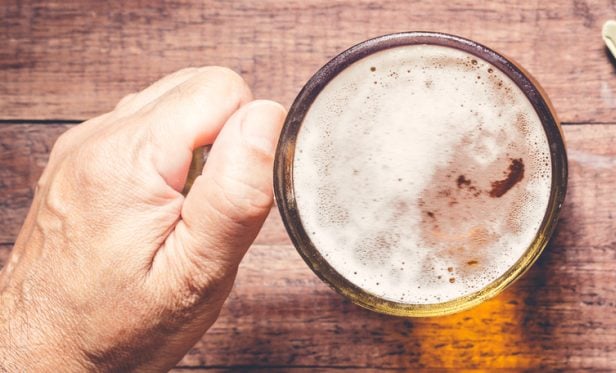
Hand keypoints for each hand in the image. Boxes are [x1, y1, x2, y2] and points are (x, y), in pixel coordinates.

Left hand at [0, 67, 285, 370]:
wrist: (44, 353)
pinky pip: (147, 125)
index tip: (229, 195)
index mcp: (129, 159)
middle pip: (199, 87)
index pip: (224, 88)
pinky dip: (169, 157)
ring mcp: (83, 144)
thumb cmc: (116, 327)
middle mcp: (98, 138)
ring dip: (197, 149)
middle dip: (224, 141)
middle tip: (207, 210)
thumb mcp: (197, 273)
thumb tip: (267, 118)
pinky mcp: (80, 156)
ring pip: (174, 102)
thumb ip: (236, 192)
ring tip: (181, 213)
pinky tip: (159, 210)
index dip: (247, 140)